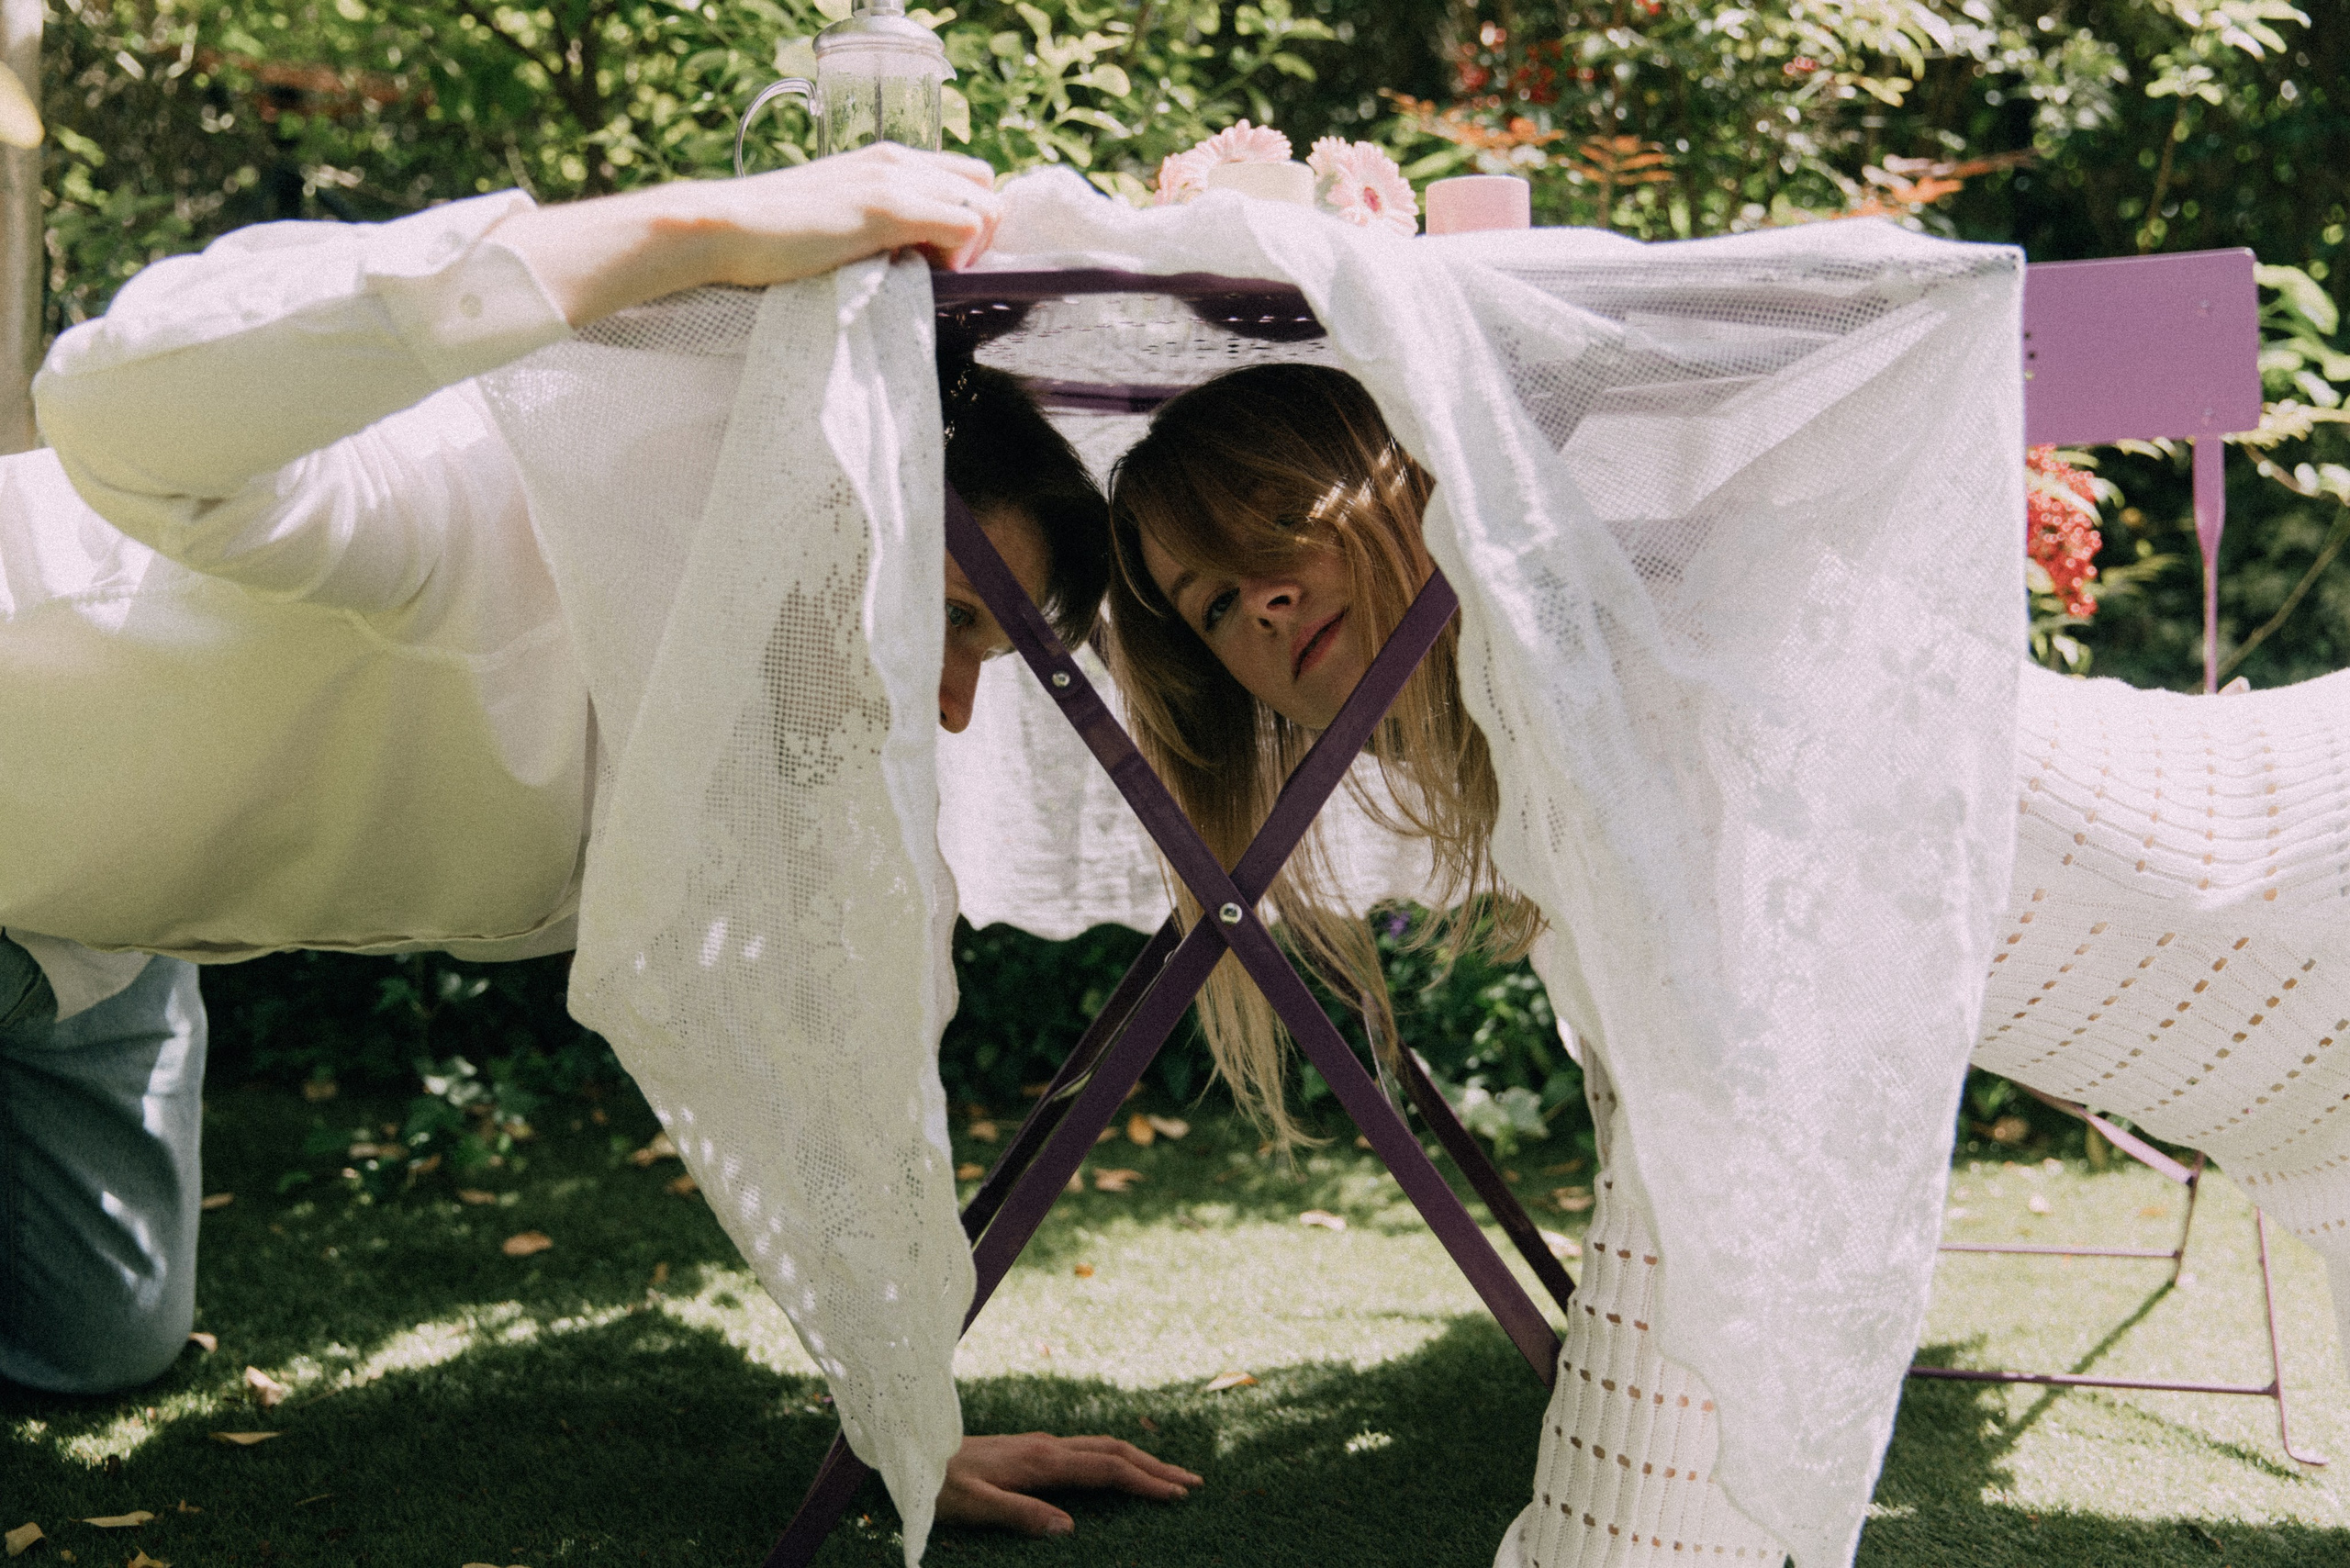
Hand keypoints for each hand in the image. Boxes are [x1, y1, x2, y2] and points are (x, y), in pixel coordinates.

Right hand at [491, 144, 1002, 327]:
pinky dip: (959, 256)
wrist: (722, 229)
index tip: (943, 257)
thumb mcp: (836, 220)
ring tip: (930, 272)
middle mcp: (897, 159)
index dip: (968, 217)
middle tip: (944, 268)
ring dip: (972, 245)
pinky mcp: (886, 207)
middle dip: (981, 229)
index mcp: (886, 160)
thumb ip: (876, 226)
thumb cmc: (771, 238)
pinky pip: (965, 224)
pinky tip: (922, 273)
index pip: (965, 176)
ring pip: (984, 203)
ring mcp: (893, 179)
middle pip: (985, 184)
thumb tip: (909, 256)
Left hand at [935, 1432, 1201, 1537]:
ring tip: (1167, 1475)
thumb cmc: (939, 1486)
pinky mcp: (1031, 1450)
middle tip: (1193, 1482)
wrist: (911, 1452)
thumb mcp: (975, 1507)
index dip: (1145, 1482)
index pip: (1107, 1468)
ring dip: (1138, 1459)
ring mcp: (1039, 1445)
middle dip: (1156, 1465)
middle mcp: (1046, 1447)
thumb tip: (1069, 1529)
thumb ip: (1020, 1515)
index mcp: (1041, 1461)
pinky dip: (1115, 1458)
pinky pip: (1086, 1450)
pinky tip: (1116, 1469)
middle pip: (1114, 1450)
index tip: (1179, 1495)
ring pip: (1101, 1446)